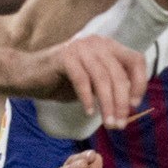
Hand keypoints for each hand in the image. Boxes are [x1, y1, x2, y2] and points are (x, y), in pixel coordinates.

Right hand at [15, 34, 147, 127]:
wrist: (28, 75)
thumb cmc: (62, 81)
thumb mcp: (93, 83)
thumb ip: (110, 87)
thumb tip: (129, 105)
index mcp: (108, 46)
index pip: (136, 60)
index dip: (140, 83)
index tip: (134, 105)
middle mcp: (97, 43)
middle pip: (119, 74)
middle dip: (121, 103)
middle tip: (118, 125)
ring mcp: (81, 47)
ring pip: (102, 79)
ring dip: (107, 105)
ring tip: (108, 123)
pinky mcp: (65, 57)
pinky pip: (82, 80)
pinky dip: (87, 98)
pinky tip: (88, 112)